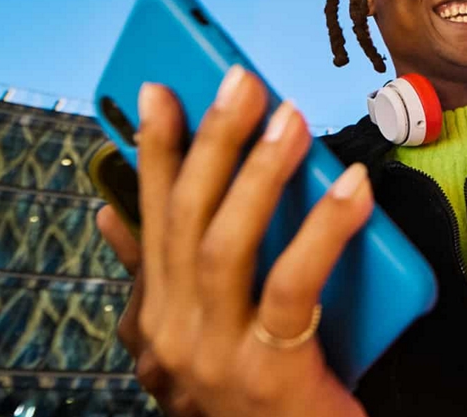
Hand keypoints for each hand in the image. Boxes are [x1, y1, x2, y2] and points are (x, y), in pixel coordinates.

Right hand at [95, 67, 371, 416]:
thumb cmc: (258, 396)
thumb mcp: (198, 336)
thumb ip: (164, 277)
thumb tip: (114, 214)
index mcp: (155, 318)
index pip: (149, 217)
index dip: (151, 150)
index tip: (159, 90)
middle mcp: (170, 336)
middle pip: (184, 219)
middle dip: (210, 141)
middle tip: (242, 80)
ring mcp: (213, 357)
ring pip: (224, 245)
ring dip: (257, 173)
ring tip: (290, 118)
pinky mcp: (267, 374)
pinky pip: (293, 286)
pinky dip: (323, 229)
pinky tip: (352, 187)